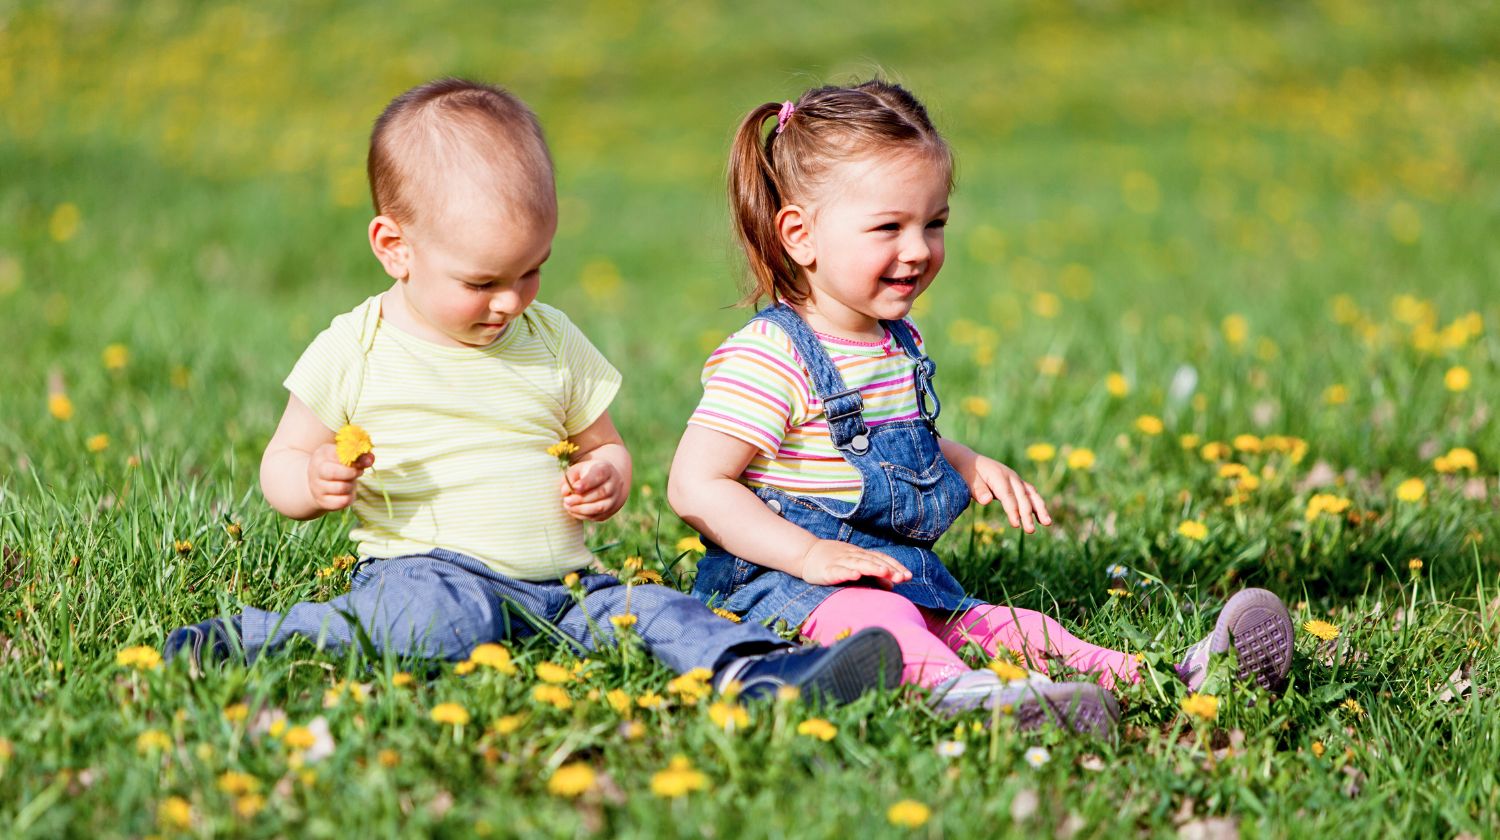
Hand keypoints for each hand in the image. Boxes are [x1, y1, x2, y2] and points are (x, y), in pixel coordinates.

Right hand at [306, 444, 372, 511]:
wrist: (319, 483)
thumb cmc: (336, 466)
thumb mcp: (345, 457)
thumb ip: (359, 457)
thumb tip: (370, 459)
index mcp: (321, 455)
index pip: (338, 455)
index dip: (354, 460)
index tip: (363, 463)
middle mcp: (315, 471)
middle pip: (334, 473)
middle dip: (351, 473)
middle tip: (358, 472)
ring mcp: (317, 487)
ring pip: (341, 488)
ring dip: (352, 485)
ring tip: (350, 482)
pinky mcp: (322, 501)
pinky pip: (342, 502)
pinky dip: (350, 497)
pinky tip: (348, 492)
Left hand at [561, 460, 626, 521]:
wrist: (608, 482)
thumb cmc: (589, 474)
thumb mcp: (579, 469)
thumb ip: (570, 477)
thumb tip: (565, 492)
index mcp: (606, 470)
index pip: (599, 475)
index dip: (587, 483)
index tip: (575, 488)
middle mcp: (615, 484)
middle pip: (601, 493)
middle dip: (581, 499)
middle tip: (566, 500)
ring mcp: (615, 498)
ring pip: (600, 507)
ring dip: (581, 509)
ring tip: (567, 506)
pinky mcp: (611, 511)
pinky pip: (597, 516)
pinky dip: (583, 515)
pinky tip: (573, 510)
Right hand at [797, 539, 911, 586]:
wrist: (807, 554)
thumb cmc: (835, 562)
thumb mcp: (856, 567)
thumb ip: (874, 576)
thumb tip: (892, 585)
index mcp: (861, 555)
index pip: (881, 558)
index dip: (895, 566)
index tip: (908, 576)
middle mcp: (852, 556)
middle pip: (872, 561)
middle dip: (887, 568)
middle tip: (901, 577)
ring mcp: (839, 562)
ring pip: (858, 563)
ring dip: (871, 567)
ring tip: (884, 572)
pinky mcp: (827, 570)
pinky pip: (838, 570)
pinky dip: (847, 572)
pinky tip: (855, 575)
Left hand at [968, 455, 1051, 532]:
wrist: (970, 461)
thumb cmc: (968, 472)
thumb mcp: (968, 480)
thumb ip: (978, 490)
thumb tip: (986, 501)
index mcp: (998, 476)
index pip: (1008, 496)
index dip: (1012, 510)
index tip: (1016, 524)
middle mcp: (1011, 477)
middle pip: (1022, 497)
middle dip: (1027, 514)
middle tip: (1030, 531)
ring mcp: (1016, 480)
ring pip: (1031, 494)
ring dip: (1039, 509)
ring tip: (1047, 523)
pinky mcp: (1018, 484)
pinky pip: (1030, 494)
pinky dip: (1037, 505)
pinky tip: (1042, 518)